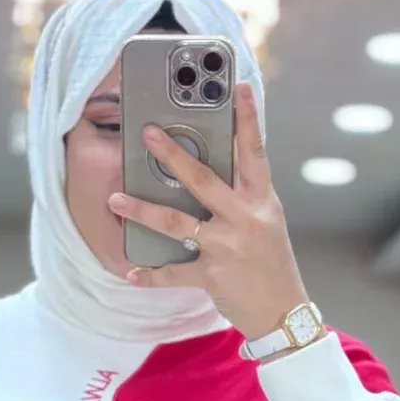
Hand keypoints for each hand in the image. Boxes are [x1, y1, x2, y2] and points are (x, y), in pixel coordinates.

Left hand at [108, 83, 309, 340]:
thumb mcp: (267, 222)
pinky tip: (132, 272)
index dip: (247, 118)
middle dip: (172, 155)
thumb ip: (242, 197)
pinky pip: (173, 272)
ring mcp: (227, 247)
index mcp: (261, 201)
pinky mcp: (212, 276)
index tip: (238, 87)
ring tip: (115, 200)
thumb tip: (205, 173)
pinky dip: (150, 275)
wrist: (283, 313)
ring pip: (176, 223)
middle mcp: (244, 219)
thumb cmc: (272, 264)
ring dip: (142, 210)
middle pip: (203, 179)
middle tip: (147, 133)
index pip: (255, 152)